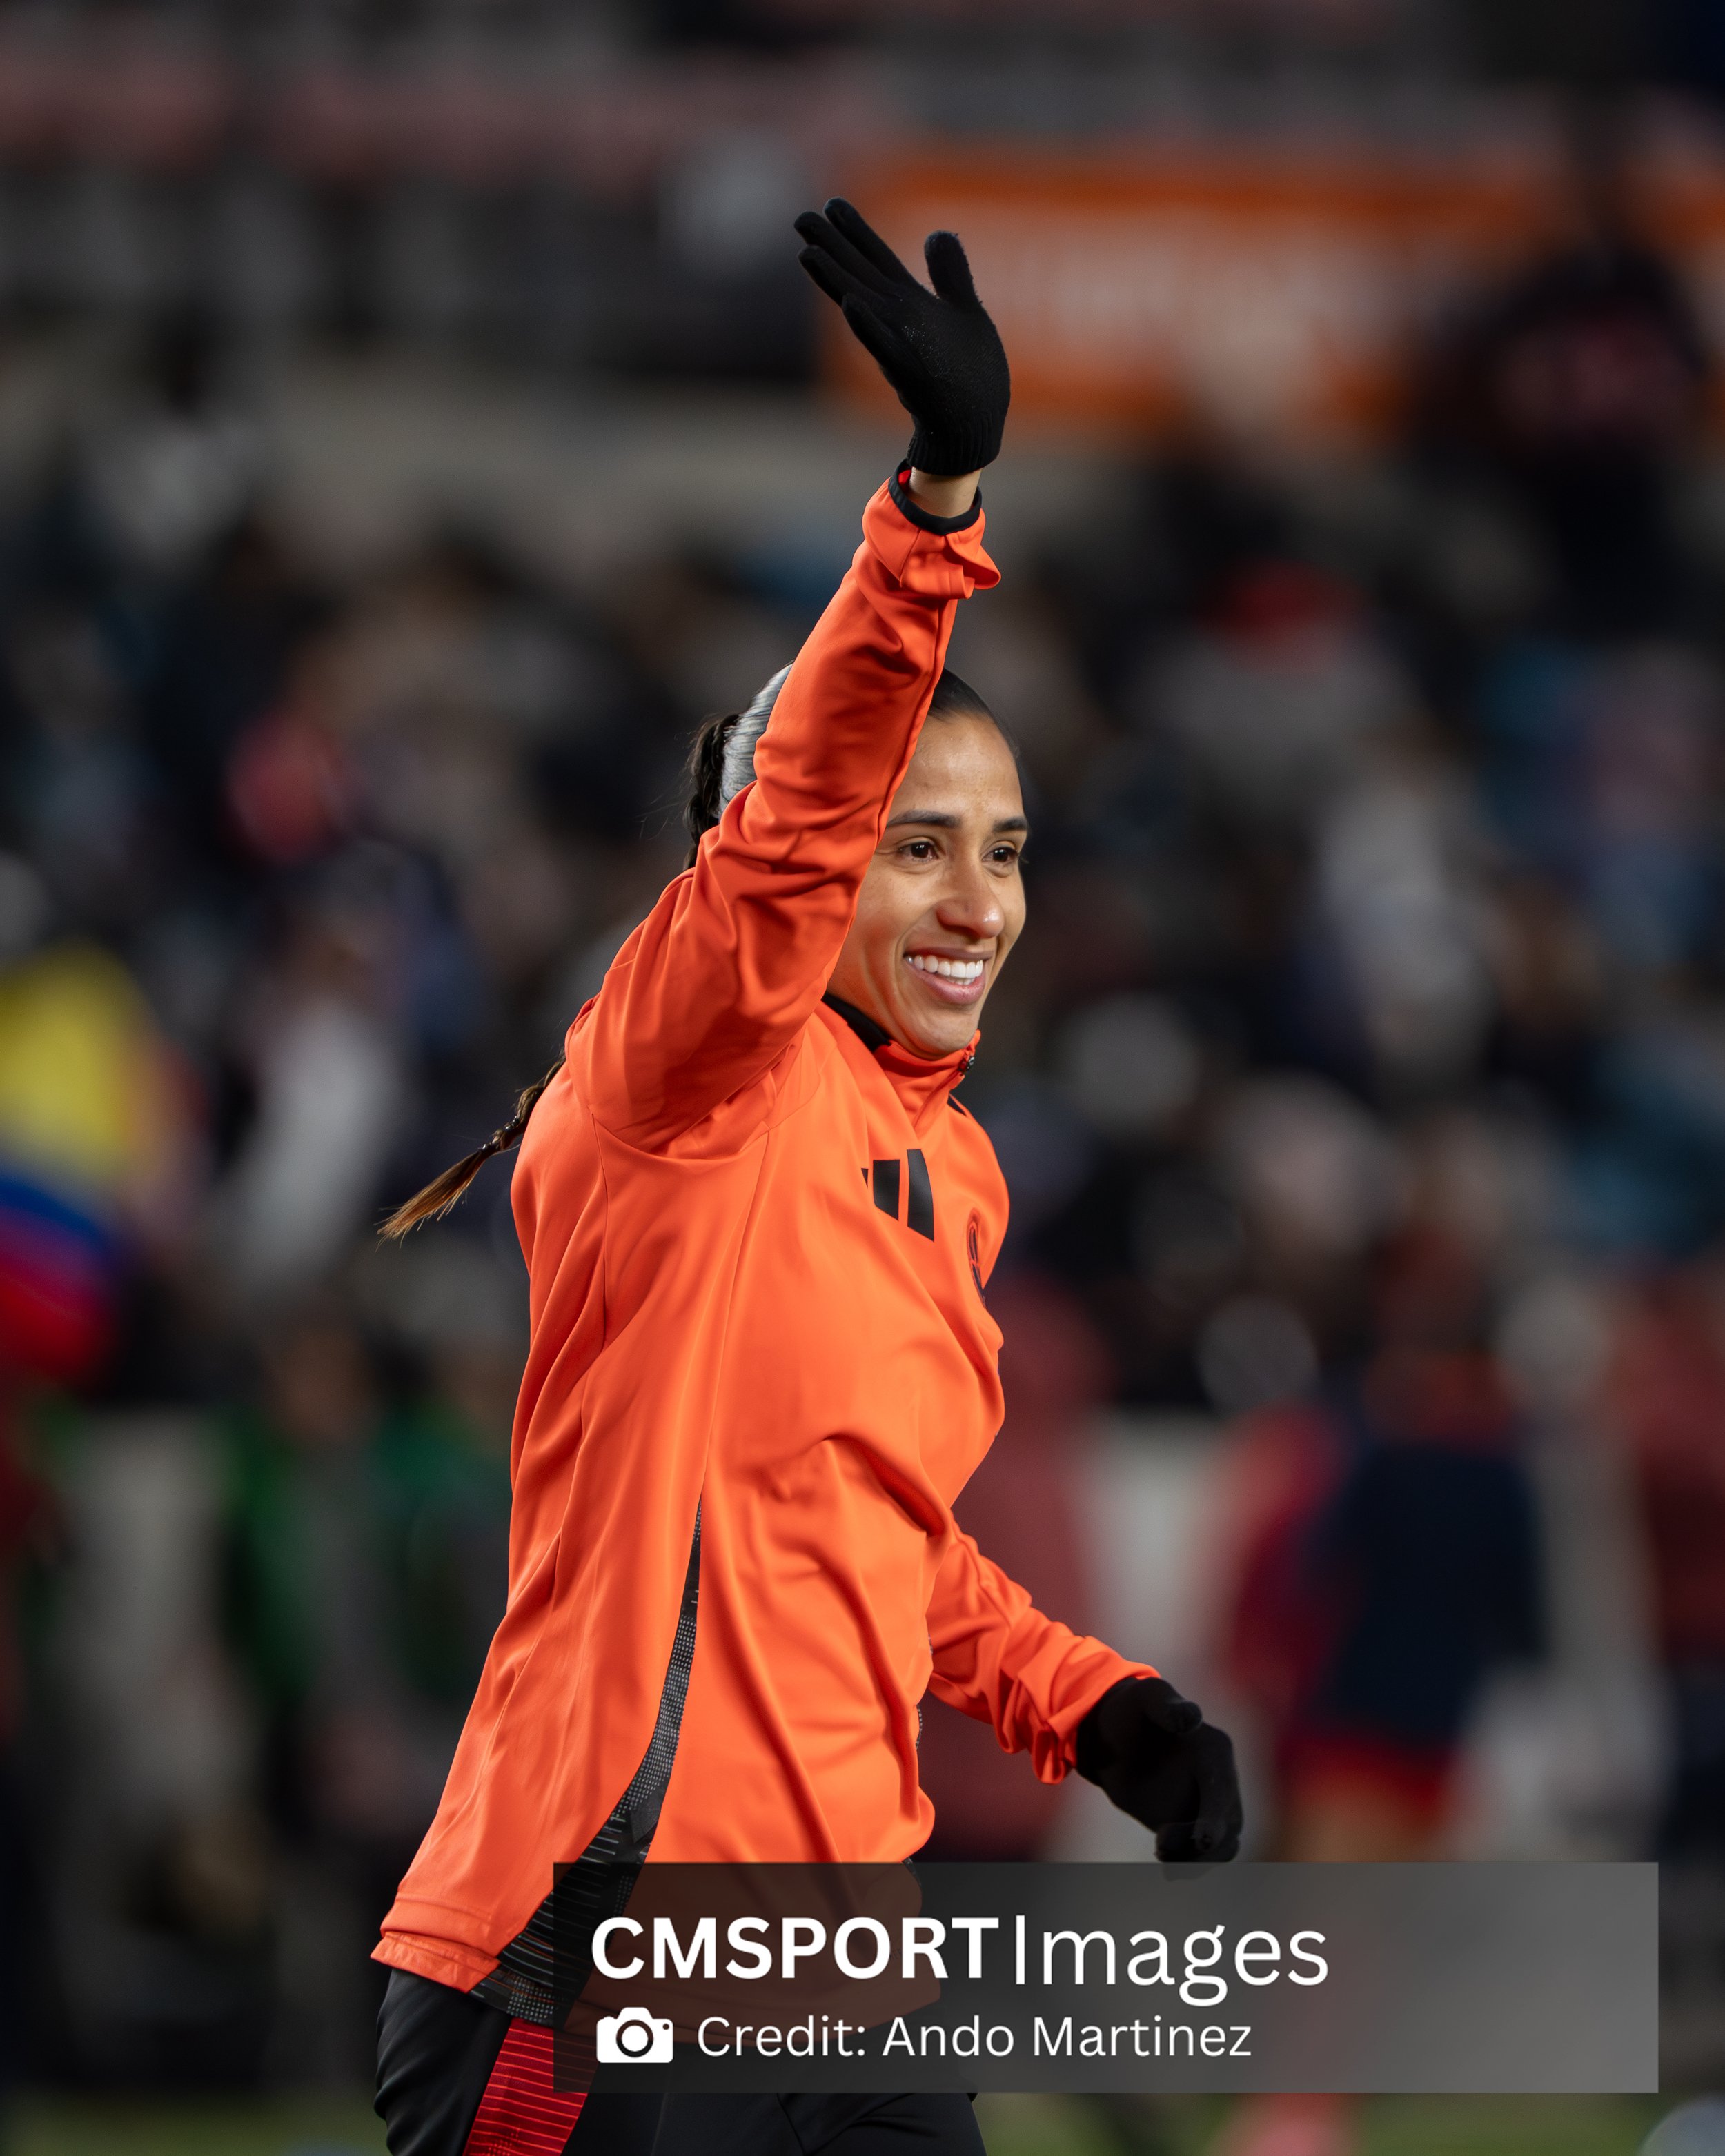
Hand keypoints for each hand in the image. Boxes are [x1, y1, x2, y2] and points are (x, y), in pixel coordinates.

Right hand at [795, 197, 1009, 478]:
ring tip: (808, 254)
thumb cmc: (970, 376)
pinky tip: (851, 306)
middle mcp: (896, 322)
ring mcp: (899, 347)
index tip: (832, 202)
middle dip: (831, 247)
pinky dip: (868, 328)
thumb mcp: (966, 312)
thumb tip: (938, 232)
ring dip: (835, 282)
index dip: (856, 231)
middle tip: (800, 218)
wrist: (975, 426)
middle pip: (859, 276)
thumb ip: (950, 274)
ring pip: (861, 307)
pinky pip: (885, 348)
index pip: (877, 260)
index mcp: (909, 304)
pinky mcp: (911, 375)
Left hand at [1074, 1676, 1243, 1861]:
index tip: (1203, 1839)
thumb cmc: (1131, 1710)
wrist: (1112, 1736)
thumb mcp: (1145, 1698)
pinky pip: (1200, 1855)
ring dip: (1198, 1859)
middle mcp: (1220, 1779)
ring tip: (1161, 1854)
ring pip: (1221, 1845)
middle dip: (1204, 1844)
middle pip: (1229, 1823)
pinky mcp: (1189, 1826)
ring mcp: (1208, 1805)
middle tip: (1162, 1846)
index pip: (1222, 1787)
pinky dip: (1188, 1865)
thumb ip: (1166, 1706)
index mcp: (1215, 1748)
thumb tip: (1190, 1717)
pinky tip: (1166, 1865)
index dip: (1215, 1815)